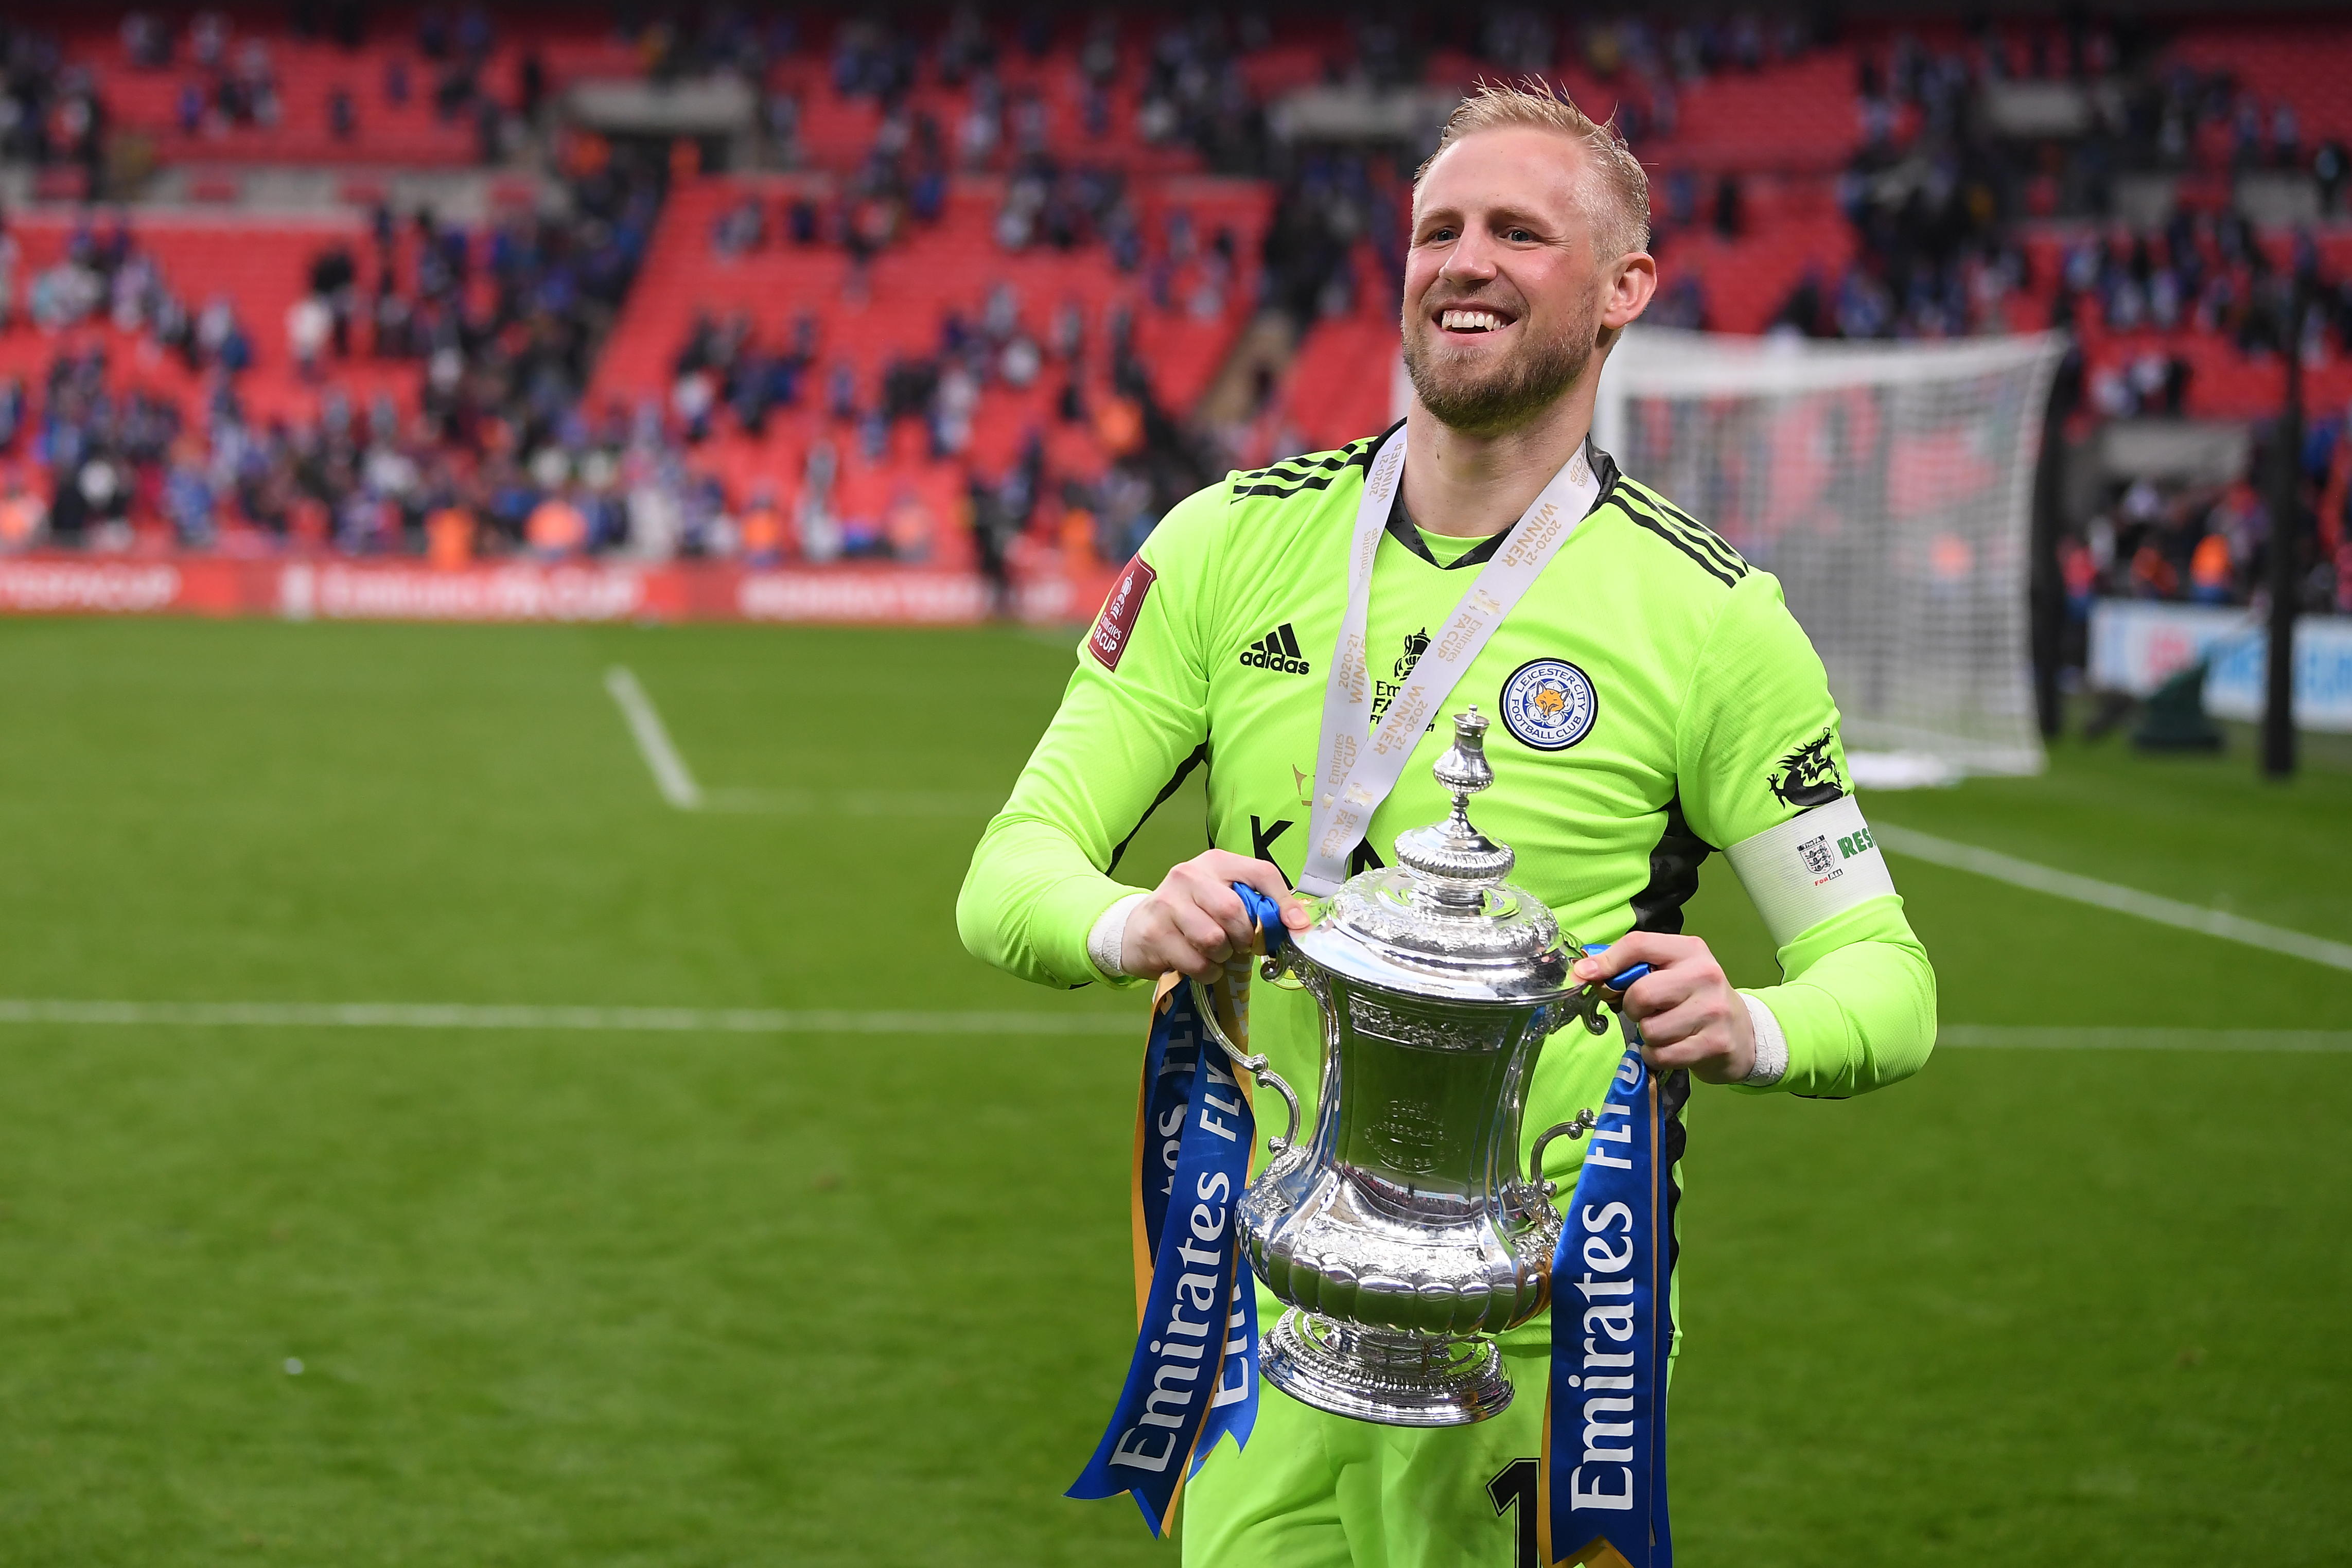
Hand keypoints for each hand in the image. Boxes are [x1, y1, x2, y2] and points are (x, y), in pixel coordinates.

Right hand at [1122, 850, 1311, 982]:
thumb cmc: (1191, 914)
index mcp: (1215, 863)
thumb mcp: (1222, 899)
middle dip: (1244, 937)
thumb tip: (1299, 924)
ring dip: (1223, 957)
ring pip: (1214, 940)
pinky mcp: (1155, 934)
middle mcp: (1188, 876)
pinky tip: (1200, 965)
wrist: (1136, 929)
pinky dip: (1207, 972)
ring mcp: (1167, 904)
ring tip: (1216, 954)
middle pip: (1233, 911)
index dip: (1284, 901)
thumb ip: (1256, 905)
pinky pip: (1197, 963)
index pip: (1260, 872)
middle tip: (1239, 946)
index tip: (1294, 926)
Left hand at [1571, 932, 1754, 1085]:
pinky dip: (1656, 1056)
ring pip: (1650, 1029)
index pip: (1638, 945)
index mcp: (1689, 950)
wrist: (1744, 1034)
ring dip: (1647, 1036)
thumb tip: (1584, 971)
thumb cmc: (1695, 999)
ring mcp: (1712, 1011)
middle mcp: (1704, 975)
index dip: (1606, 962)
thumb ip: (1632, 968)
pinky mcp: (1715, 1044)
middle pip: (1641, 994)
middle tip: (1646, 1012)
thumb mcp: (1671, 972)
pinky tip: (1670, 1049)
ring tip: (1665, 1030)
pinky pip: (1662, 1055)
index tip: (1585, 975)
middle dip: (1632, 1009)